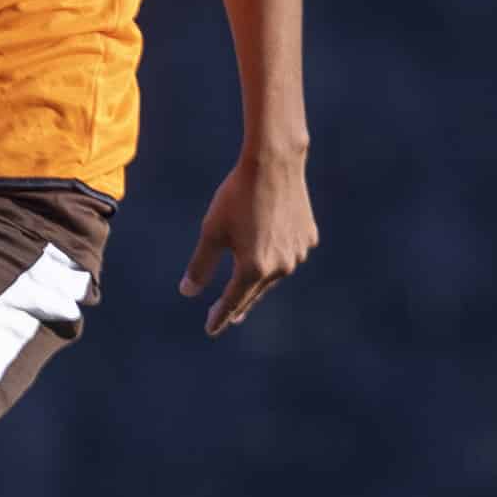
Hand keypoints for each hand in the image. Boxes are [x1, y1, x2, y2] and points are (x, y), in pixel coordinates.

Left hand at [181, 147, 315, 336]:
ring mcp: (298, 254)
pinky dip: (275, 259)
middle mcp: (280, 267)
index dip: (220, 316)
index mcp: (254, 268)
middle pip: (254, 291)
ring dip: (257, 281)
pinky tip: (268, 257)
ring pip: (272, 274)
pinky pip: (287, 255)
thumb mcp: (211, 231)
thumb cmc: (236, 197)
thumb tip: (188, 292)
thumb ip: (200, 265)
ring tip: (246, 287)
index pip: (233, 301)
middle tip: (227, 317)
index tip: (211, 330)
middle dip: (238, 304)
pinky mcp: (308, 238)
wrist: (274, 166)